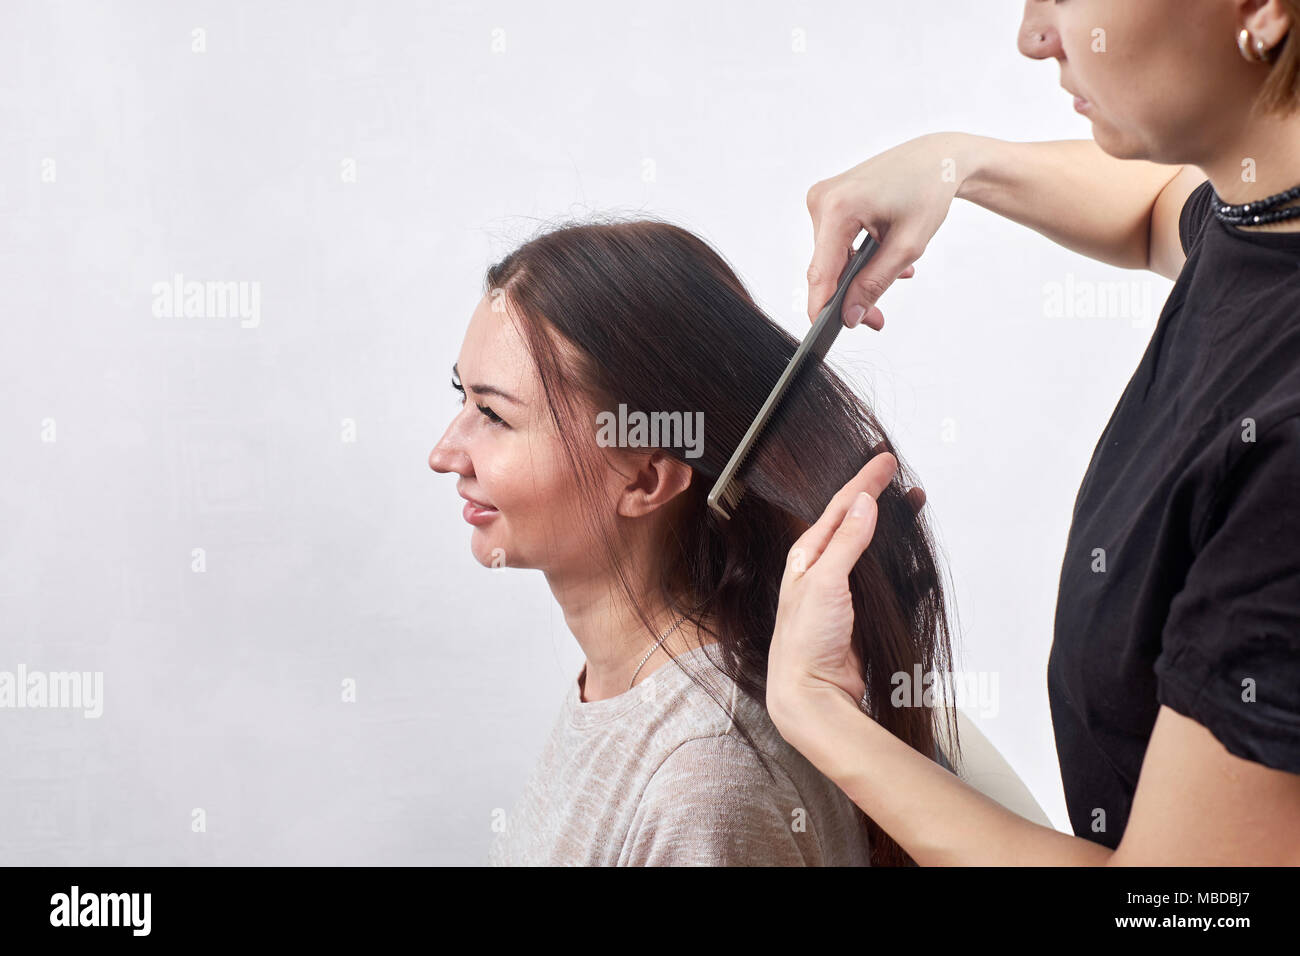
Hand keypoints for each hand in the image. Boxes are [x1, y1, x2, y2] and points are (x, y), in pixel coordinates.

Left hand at [766, 450, 900, 720]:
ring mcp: (842, 591)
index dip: (863, 482)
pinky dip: (902, 564)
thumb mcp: (824, 582)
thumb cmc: (804, 642)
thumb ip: (847, 542)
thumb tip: (864, 504)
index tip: (884, 460)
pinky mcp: (860, 613)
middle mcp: (822, 570)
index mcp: (807, 557)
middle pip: (856, 523)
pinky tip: (913, 557)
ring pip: (872, 549)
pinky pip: (886, 580)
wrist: (811, 693)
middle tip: (898, 474)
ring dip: (892, 527)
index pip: (840, 508)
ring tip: (912, 504)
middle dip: (877, 497)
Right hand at [806, 132, 967, 328]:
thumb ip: (875, 284)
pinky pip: (835, 241)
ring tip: (897, 274)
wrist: (937, 157)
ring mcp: (822, 198)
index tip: (823, 333)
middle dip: (849, 294)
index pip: (821, 270)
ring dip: (857, 274)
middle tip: (876, 319)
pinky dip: (857, 255)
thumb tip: (851, 316)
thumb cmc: (928, 191)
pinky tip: (882, 256)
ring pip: (831, 256)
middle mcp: (822, 200)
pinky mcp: (829, 200)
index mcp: (839, 206)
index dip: (821, 306)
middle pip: (826, 266)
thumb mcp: (908, 246)